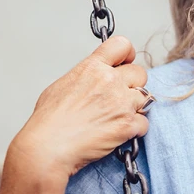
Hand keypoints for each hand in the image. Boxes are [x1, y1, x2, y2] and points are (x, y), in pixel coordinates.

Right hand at [8, 35, 152, 180]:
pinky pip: (144, 123)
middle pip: (140, 73)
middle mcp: (110, 81)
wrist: (47, 148)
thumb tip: (94, 78)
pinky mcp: (128, 125)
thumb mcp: (62, 85)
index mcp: (92, 67)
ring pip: (146, 98)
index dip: (127, 54)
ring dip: (136, 107)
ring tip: (117, 117)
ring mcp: (121, 103)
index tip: (125, 63)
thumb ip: (85, 76)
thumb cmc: (48, 121)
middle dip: (133, 85)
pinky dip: (135, 129)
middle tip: (120, 98)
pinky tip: (119, 134)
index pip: (121, 45)